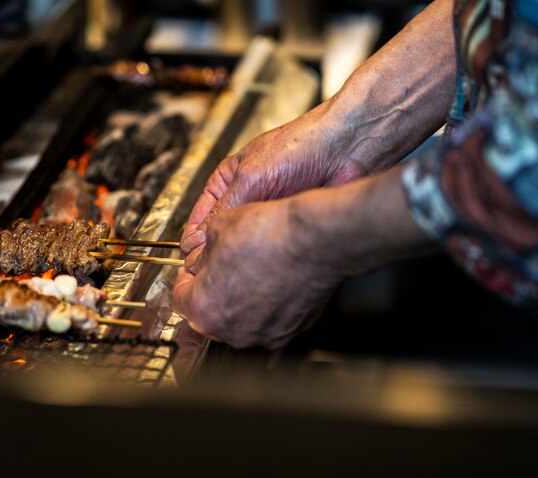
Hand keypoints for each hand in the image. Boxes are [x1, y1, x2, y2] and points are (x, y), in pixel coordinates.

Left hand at [173, 168, 431, 348]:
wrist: (317, 239)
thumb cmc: (272, 233)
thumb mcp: (219, 227)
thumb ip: (201, 249)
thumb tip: (199, 254)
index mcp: (205, 308)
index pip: (179, 298)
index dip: (186, 278)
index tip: (193, 269)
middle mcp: (232, 330)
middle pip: (209, 315)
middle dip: (212, 292)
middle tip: (221, 268)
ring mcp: (263, 334)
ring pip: (239, 320)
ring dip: (239, 300)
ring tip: (250, 271)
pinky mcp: (290, 331)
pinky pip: (269, 320)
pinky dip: (267, 305)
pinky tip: (273, 280)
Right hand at [181, 104, 365, 255]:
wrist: (347, 150)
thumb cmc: (300, 146)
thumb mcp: (250, 176)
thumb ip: (224, 209)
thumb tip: (197, 238)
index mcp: (228, 180)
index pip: (201, 215)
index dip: (194, 238)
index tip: (190, 259)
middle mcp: (246, 197)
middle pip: (221, 233)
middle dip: (215, 251)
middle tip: (211, 271)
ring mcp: (267, 213)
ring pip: (245, 243)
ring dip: (240, 255)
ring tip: (233, 271)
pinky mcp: (288, 226)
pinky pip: (269, 247)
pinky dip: (264, 256)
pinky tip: (259, 266)